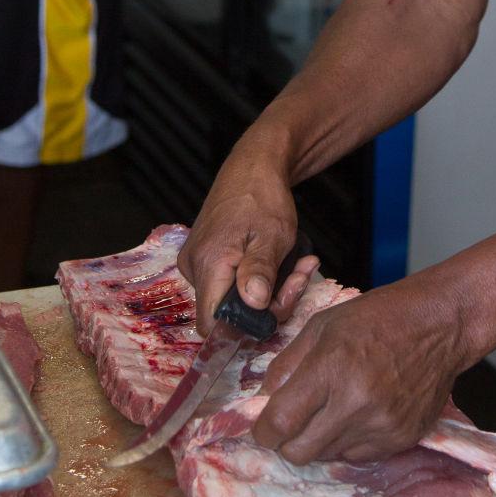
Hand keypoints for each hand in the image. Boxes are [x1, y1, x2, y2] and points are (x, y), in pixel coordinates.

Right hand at [178, 148, 315, 335]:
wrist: (252, 167)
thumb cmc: (263, 196)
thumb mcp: (273, 235)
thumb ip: (261, 271)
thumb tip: (254, 304)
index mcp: (208, 265)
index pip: (212, 324)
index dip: (243, 329)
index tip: (276, 308)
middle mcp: (194, 269)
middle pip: (229, 313)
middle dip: (271, 302)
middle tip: (300, 275)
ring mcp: (198, 264)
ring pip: (235, 298)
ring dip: (270, 289)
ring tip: (297, 262)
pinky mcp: (207, 259)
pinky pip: (232, 283)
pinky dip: (259, 278)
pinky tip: (280, 259)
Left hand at [253, 276, 466, 465]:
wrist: (440, 324)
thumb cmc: (377, 317)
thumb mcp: (322, 325)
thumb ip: (287, 364)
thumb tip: (263, 401)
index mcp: (331, 368)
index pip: (281, 421)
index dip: (263, 431)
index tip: (262, 428)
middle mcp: (356, 403)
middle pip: (300, 452)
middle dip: (286, 442)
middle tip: (292, 424)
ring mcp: (382, 425)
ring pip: (327, 456)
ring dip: (319, 440)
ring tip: (333, 409)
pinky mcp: (402, 439)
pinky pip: (358, 456)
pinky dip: (349, 441)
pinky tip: (358, 414)